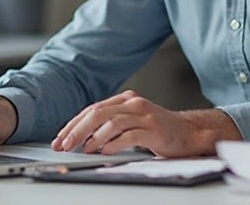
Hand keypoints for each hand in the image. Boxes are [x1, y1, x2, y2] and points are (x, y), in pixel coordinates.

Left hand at [51, 89, 240, 157]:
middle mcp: (134, 103)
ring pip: (111, 122)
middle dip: (77, 130)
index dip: (73, 124)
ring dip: (94, 137)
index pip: (92, 108)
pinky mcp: (154, 129)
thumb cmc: (158, 130)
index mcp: (126, 99)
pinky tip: (105, 151)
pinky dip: (114, 143)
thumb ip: (110, 125)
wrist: (189, 133)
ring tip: (84, 149)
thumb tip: (81, 138)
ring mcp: (145, 115)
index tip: (60, 138)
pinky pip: (129, 135)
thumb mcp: (132, 122)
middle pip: (98, 112)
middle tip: (65, 145)